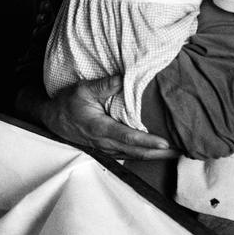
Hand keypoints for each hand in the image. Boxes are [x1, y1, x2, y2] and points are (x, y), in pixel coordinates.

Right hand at [39, 75, 176, 159]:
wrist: (52, 120)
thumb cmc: (68, 104)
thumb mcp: (83, 90)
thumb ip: (105, 85)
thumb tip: (125, 78)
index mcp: (99, 128)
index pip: (127, 137)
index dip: (147, 141)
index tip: (165, 142)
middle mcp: (104, 143)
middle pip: (136, 152)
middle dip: (159, 153)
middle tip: (181, 152)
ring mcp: (105, 150)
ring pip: (134, 156)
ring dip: (154, 156)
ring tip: (175, 154)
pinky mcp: (106, 151)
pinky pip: (128, 156)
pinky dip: (144, 155)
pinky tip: (157, 153)